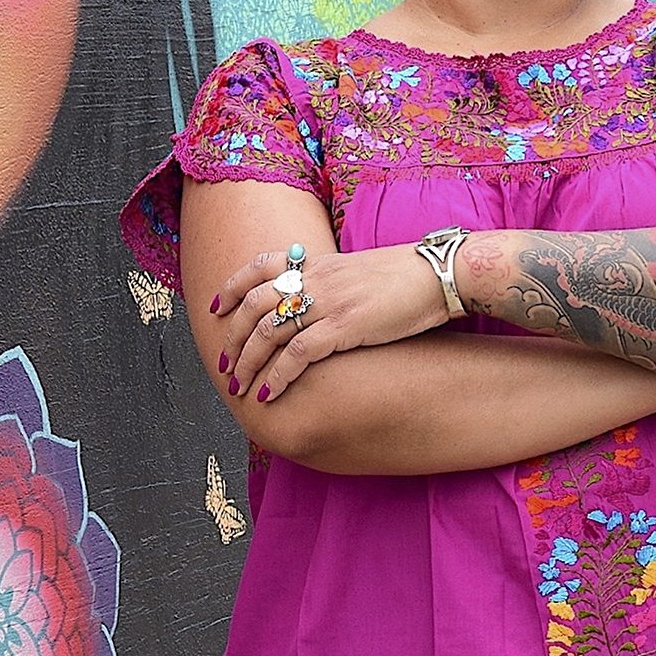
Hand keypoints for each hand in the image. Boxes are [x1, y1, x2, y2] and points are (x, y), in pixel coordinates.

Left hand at [210, 242, 449, 404]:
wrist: (438, 274)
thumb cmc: (405, 278)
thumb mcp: (358, 271)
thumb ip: (330, 283)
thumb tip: (313, 303)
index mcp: (318, 262)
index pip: (260, 265)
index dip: (232, 286)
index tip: (217, 308)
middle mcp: (316, 278)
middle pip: (255, 304)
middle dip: (233, 336)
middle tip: (224, 363)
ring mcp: (328, 301)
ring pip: (268, 330)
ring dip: (248, 362)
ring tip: (238, 385)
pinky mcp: (345, 325)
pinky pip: (298, 353)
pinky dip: (278, 375)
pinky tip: (269, 393)